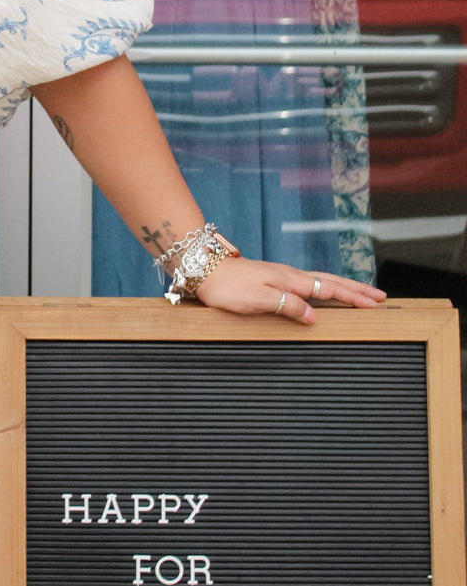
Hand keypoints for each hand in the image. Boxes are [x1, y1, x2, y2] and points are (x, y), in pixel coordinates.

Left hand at [195, 256, 385, 324]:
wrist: (205, 269)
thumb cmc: (229, 287)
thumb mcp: (258, 299)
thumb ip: (288, 306)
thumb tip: (315, 316)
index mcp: (291, 280)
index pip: (330, 289)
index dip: (354, 297)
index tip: (376, 303)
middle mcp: (290, 276)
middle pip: (331, 282)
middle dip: (357, 290)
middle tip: (380, 297)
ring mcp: (283, 277)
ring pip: (321, 281)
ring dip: (344, 287)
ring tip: (362, 294)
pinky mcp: (274, 280)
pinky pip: (308, 284)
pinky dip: (325, 287)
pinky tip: (324, 292)